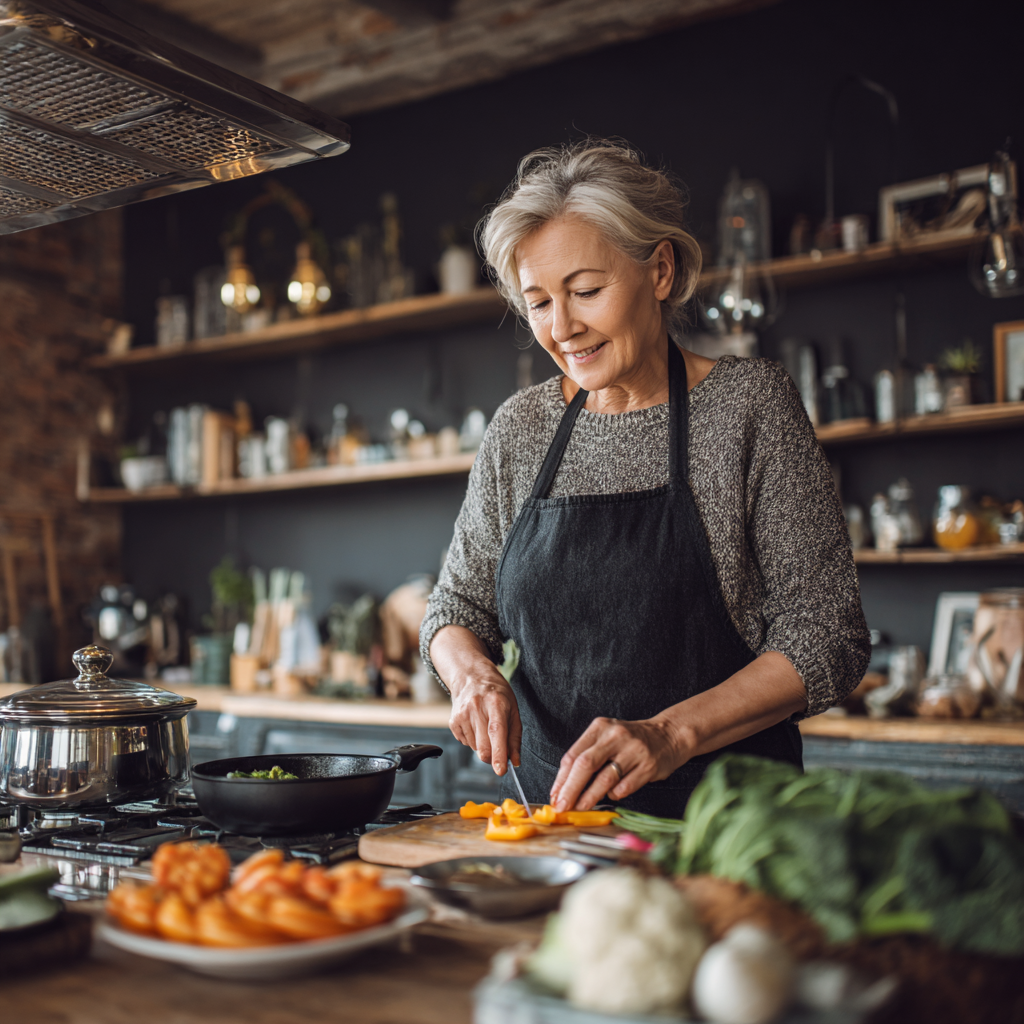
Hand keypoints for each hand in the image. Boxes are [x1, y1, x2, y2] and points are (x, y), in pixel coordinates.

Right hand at [431, 624, 522, 775]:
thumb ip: (515, 737)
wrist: (470, 676)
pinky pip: (466, 743)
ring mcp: (462, 715)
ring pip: (475, 748)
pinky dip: (474, 740)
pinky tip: (476, 725)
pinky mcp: (453, 721)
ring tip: (486, 726)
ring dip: (484, 746)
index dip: (499, 754)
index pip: (497, 732)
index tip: (501, 770)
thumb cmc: (496, 693)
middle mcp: (476, 708)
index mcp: (496, 703)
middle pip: (483, 747)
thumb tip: (515, 761)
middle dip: (493, 757)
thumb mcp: (513, 709)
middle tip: (500, 752)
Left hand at [549, 716, 687, 810]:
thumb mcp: (606, 738)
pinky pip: (624, 787)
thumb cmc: (630, 741)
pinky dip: (614, 795)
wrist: (668, 735)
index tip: (554, 796)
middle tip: (562, 807)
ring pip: (604, 779)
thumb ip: (586, 757)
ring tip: (580, 808)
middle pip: (585, 765)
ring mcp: (633, 750)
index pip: (573, 755)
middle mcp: (615, 736)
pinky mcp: (648, 766)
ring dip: (589, 797)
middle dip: (570, 789)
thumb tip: (564, 788)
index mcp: (599, 727)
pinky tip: (611, 795)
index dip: (561, 778)